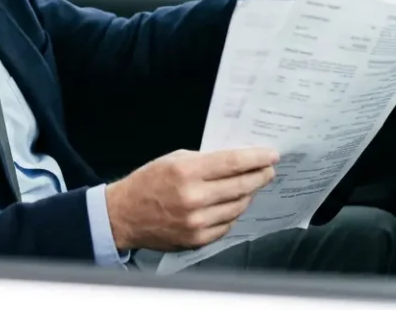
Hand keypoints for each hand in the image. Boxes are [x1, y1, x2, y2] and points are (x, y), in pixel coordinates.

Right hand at [104, 148, 278, 251]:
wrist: (124, 215)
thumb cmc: (147, 183)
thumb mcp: (173, 160)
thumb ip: (204, 160)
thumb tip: (236, 161)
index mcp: (186, 172)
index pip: (232, 163)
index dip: (256, 158)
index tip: (271, 155)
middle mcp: (193, 198)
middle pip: (241, 186)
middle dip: (260, 176)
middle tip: (269, 170)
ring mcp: (197, 222)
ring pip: (238, 206)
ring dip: (248, 195)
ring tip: (251, 185)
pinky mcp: (197, 239)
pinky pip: (227, 224)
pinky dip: (233, 213)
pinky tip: (233, 204)